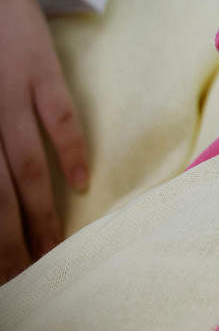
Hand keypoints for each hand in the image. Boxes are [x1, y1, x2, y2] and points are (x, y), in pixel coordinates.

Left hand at [0, 0, 88, 282]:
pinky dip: (70, 154)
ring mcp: (12, 95)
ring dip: (41, 214)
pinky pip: (59, 121)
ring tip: (52, 248)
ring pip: (28, 170)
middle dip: (10, 242)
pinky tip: (80, 184)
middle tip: (25, 276)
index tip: (1, 271)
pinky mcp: (42, 72)